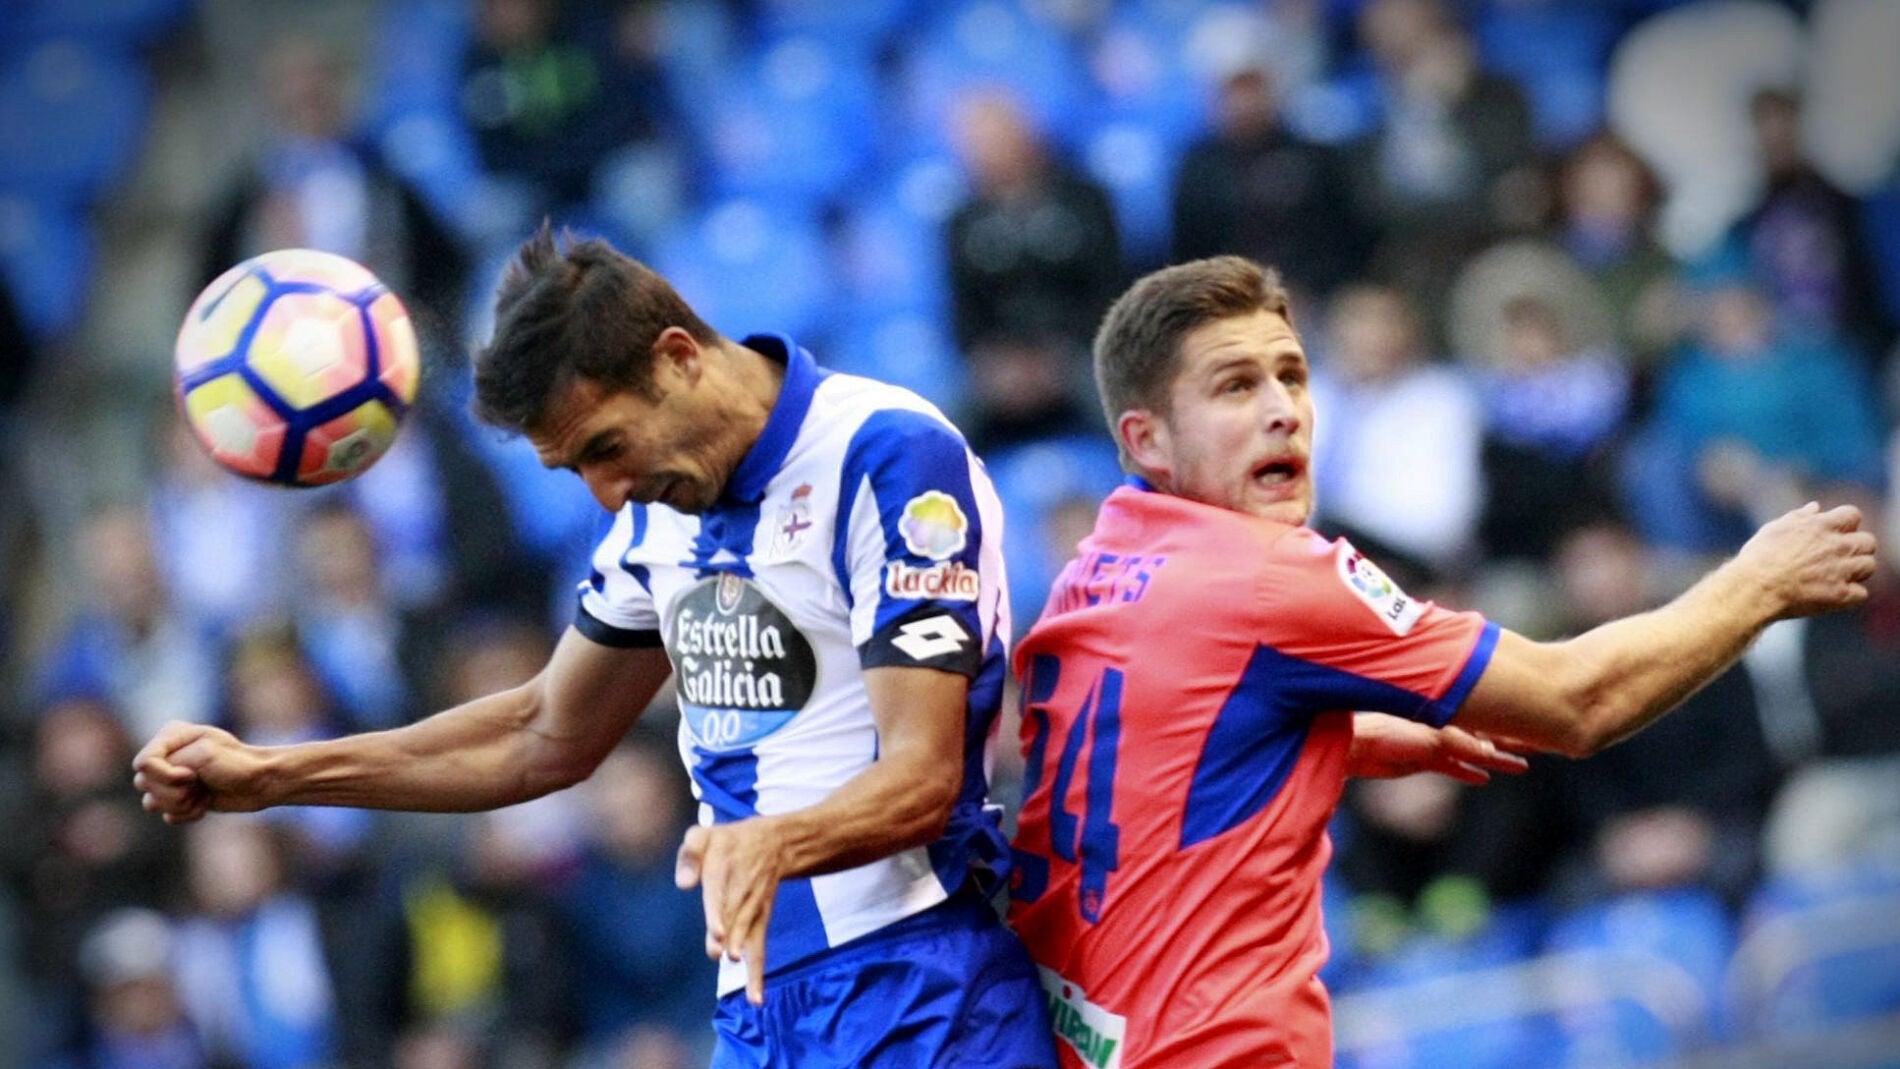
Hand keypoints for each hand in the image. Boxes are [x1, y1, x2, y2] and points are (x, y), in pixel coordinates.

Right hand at [131, 721, 268, 823]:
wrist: (262, 783)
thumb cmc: (237, 763)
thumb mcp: (203, 753)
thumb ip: (167, 763)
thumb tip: (145, 781)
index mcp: (171, 737)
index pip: (142, 762)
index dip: (164, 775)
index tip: (191, 775)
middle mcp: (167, 756)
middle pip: (143, 784)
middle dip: (174, 791)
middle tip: (200, 783)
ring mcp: (172, 778)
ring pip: (151, 803)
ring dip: (181, 804)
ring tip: (204, 793)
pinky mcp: (180, 799)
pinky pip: (167, 815)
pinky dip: (187, 814)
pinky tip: (206, 804)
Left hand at [675, 818, 788, 1005]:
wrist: (775, 844)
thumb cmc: (727, 841)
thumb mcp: (703, 835)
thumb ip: (689, 855)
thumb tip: (684, 885)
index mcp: (724, 868)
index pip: (720, 892)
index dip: (719, 913)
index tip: (717, 933)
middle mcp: (741, 891)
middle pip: (734, 916)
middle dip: (730, 935)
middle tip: (722, 952)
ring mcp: (753, 910)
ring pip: (747, 933)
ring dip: (742, 949)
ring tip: (734, 962)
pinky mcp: (760, 923)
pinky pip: (759, 950)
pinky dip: (757, 974)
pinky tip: (756, 999)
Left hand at [1347, 712, 1530, 784]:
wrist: (1355, 747)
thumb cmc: (1386, 733)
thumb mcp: (1427, 739)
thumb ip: (1459, 745)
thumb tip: (1492, 753)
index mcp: (1450, 714)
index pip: (1490, 716)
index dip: (1513, 721)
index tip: (1540, 724)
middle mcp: (1447, 726)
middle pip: (1488, 734)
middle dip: (1513, 739)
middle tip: (1543, 744)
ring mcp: (1437, 744)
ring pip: (1476, 753)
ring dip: (1498, 760)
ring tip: (1522, 766)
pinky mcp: (1426, 761)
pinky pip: (1455, 768)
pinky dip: (1469, 773)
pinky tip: (1485, 778)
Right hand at [1734, 502, 1878, 619]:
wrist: (1754, 588)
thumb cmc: (1758, 558)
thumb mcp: (1774, 529)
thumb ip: (1799, 517)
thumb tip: (1815, 507)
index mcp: (1821, 526)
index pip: (1852, 515)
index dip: (1847, 524)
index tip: (1836, 533)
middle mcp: (1837, 545)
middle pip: (1868, 541)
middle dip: (1857, 548)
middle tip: (1839, 558)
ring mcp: (1841, 570)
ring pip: (1869, 566)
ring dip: (1857, 571)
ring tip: (1837, 576)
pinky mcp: (1840, 594)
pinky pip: (1861, 593)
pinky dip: (1850, 595)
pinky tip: (1834, 594)